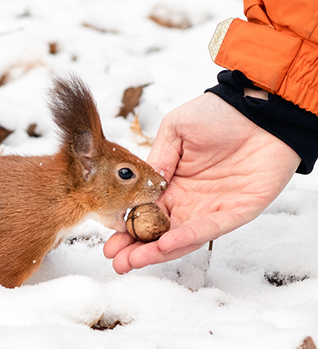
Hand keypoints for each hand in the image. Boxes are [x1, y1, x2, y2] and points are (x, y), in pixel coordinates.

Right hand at [104, 93, 300, 273]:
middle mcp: (192, 200)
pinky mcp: (239, 211)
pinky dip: (188, 237)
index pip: (147, 212)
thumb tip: (141, 187)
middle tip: (116, 261)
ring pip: (182, 238)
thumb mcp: (176, 128)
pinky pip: (211, 229)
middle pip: (160, 232)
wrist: (259, 107)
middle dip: (137, 248)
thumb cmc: (218, 112)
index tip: (109, 242)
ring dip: (157, 251)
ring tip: (132, 261)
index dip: (128, 228)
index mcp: (174, 182)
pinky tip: (165, 244)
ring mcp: (214, 208)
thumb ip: (159, 158)